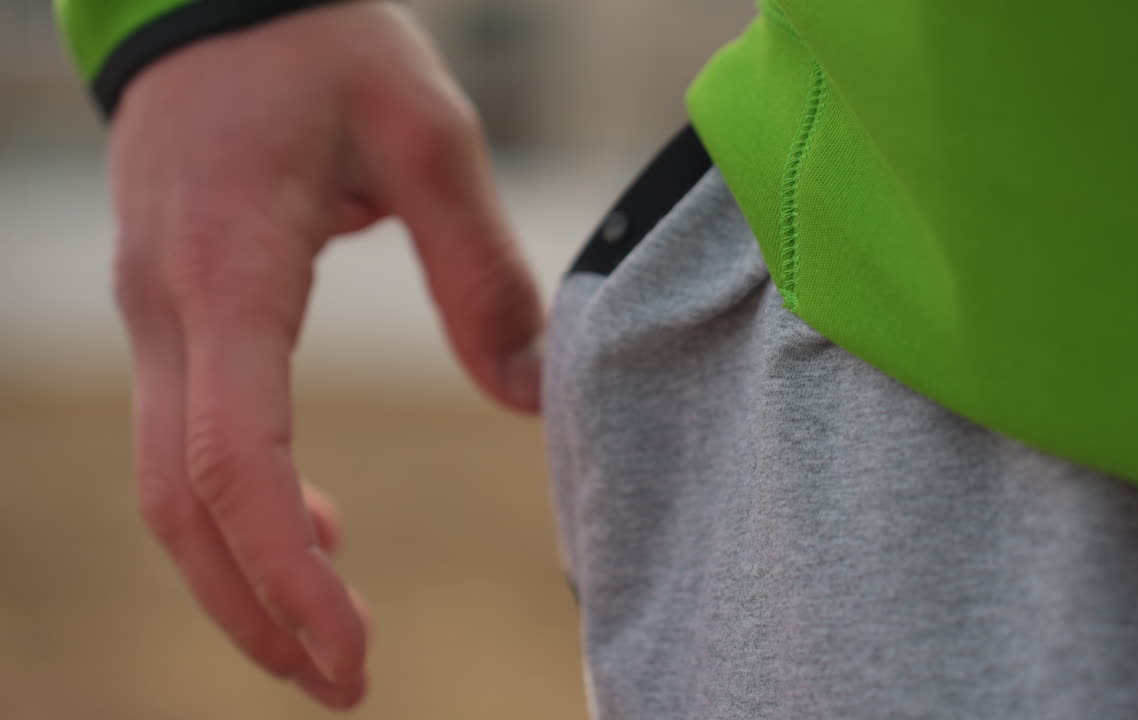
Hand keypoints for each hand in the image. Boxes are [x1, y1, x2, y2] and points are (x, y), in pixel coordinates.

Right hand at [109, 1, 541, 707]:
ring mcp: (154, 317)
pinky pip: (185, 443)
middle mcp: (168, 311)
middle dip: (257, 612)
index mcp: (229, 268)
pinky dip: (243, 514)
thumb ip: (482, 268)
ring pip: (168, 490)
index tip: (352, 650)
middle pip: (180, 505)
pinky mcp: (171, 317)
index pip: (231, 456)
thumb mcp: (428, 132)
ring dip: (242, 580)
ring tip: (330, 644)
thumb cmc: (323, 46)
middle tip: (349, 684)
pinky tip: (312, 532)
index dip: (286, 570)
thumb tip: (528, 399)